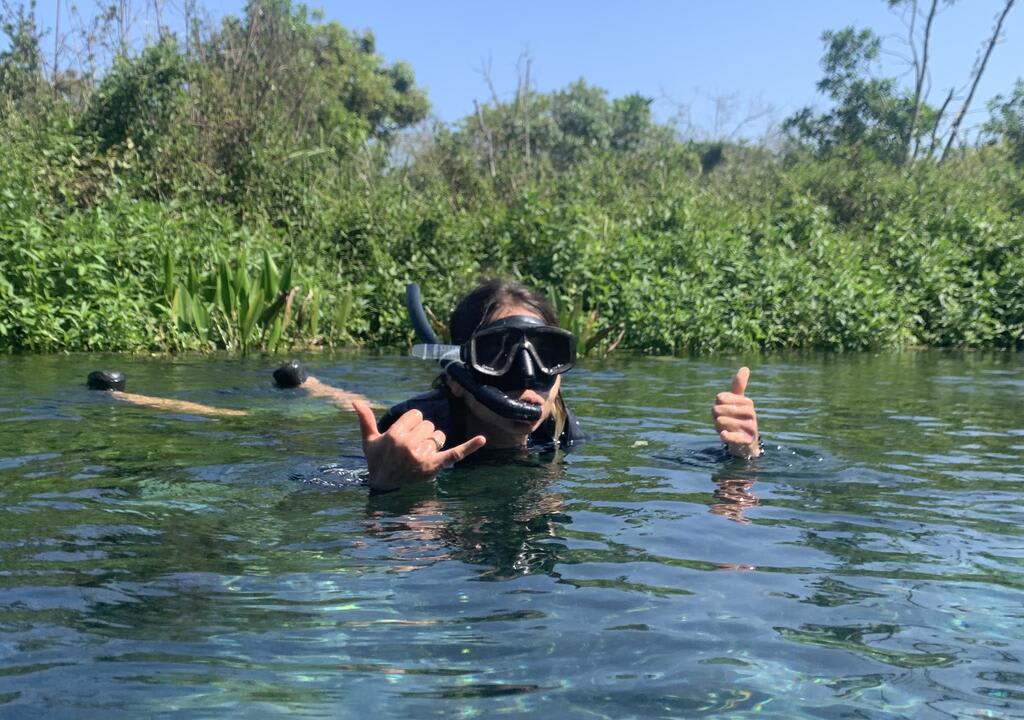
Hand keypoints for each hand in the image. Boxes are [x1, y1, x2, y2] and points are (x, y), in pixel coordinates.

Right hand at [353, 401, 485, 492]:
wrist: (383, 485)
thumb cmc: (377, 460)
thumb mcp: (369, 440)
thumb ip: (365, 419)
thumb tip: (354, 400)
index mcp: (395, 435)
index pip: (416, 415)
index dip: (411, 422)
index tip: (404, 432)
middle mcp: (409, 445)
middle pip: (428, 424)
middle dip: (421, 432)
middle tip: (409, 446)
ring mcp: (422, 456)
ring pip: (438, 436)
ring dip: (431, 441)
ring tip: (419, 452)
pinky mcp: (434, 466)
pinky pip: (455, 454)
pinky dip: (469, 447)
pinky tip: (482, 439)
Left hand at [712, 367, 761, 458]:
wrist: (747, 443)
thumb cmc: (739, 418)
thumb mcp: (738, 402)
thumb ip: (739, 386)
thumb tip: (745, 367)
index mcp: (747, 402)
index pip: (721, 397)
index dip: (717, 404)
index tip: (722, 407)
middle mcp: (751, 414)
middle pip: (719, 409)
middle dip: (715, 416)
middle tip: (720, 420)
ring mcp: (750, 428)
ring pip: (723, 422)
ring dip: (718, 426)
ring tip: (723, 428)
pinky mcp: (747, 441)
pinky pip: (735, 437)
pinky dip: (728, 436)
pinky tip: (722, 435)